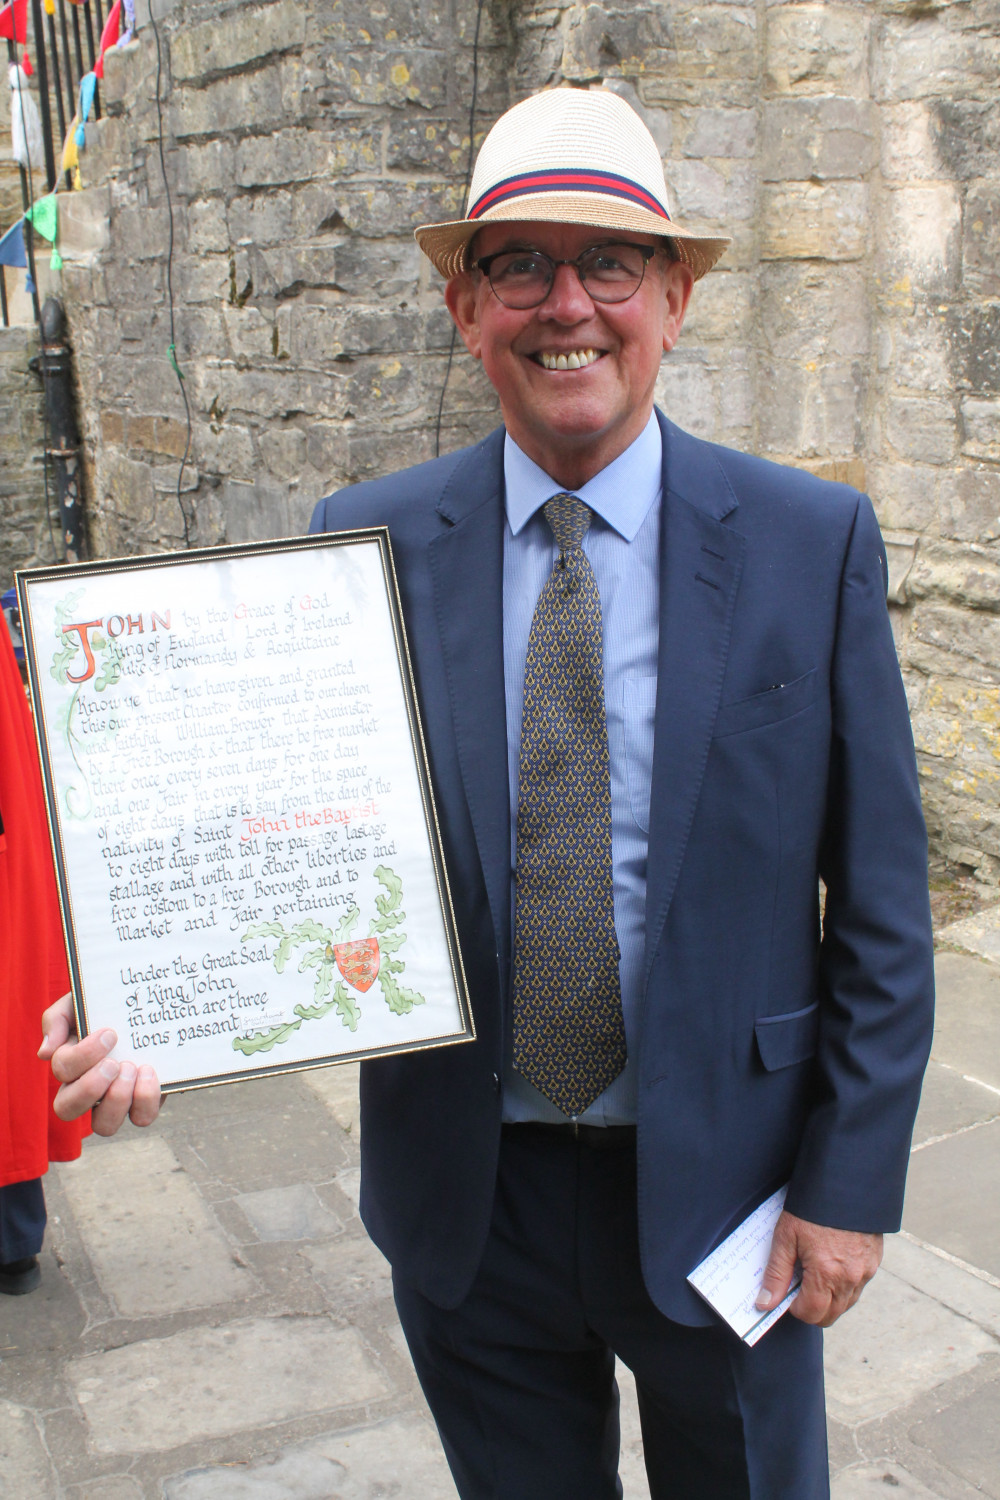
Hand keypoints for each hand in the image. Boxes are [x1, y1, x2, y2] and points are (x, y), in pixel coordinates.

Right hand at [39, 993, 161, 1135]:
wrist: (148, 1008)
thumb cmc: (107, 1006)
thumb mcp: (79, 1003)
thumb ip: (56, 1019)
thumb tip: (44, 1053)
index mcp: (70, 1063)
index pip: (62, 1071)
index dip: (83, 1055)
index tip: (109, 1033)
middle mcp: (87, 1088)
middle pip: (66, 1110)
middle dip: (89, 1088)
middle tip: (114, 1063)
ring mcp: (115, 1099)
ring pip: (104, 1126)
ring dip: (117, 1100)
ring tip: (132, 1068)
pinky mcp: (144, 1102)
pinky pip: (142, 1118)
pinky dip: (146, 1100)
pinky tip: (150, 1073)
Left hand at [756, 1209, 882, 1326]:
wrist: (844, 1181)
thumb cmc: (812, 1207)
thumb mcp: (786, 1237)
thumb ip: (776, 1274)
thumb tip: (765, 1303)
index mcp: (827, 1274)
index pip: (811, 1314)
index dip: (794, 1308)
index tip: (787, 1293)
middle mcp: (850, 1278)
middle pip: (830, 1315)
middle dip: (812, 1309)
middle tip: (799, 1286)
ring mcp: (866, 1271)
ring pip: (846, 1303)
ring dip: (829, 1299)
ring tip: (815, 1272)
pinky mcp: (874, 1261)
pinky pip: (858, 1287)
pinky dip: (844, 1285)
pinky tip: (832, 1264)